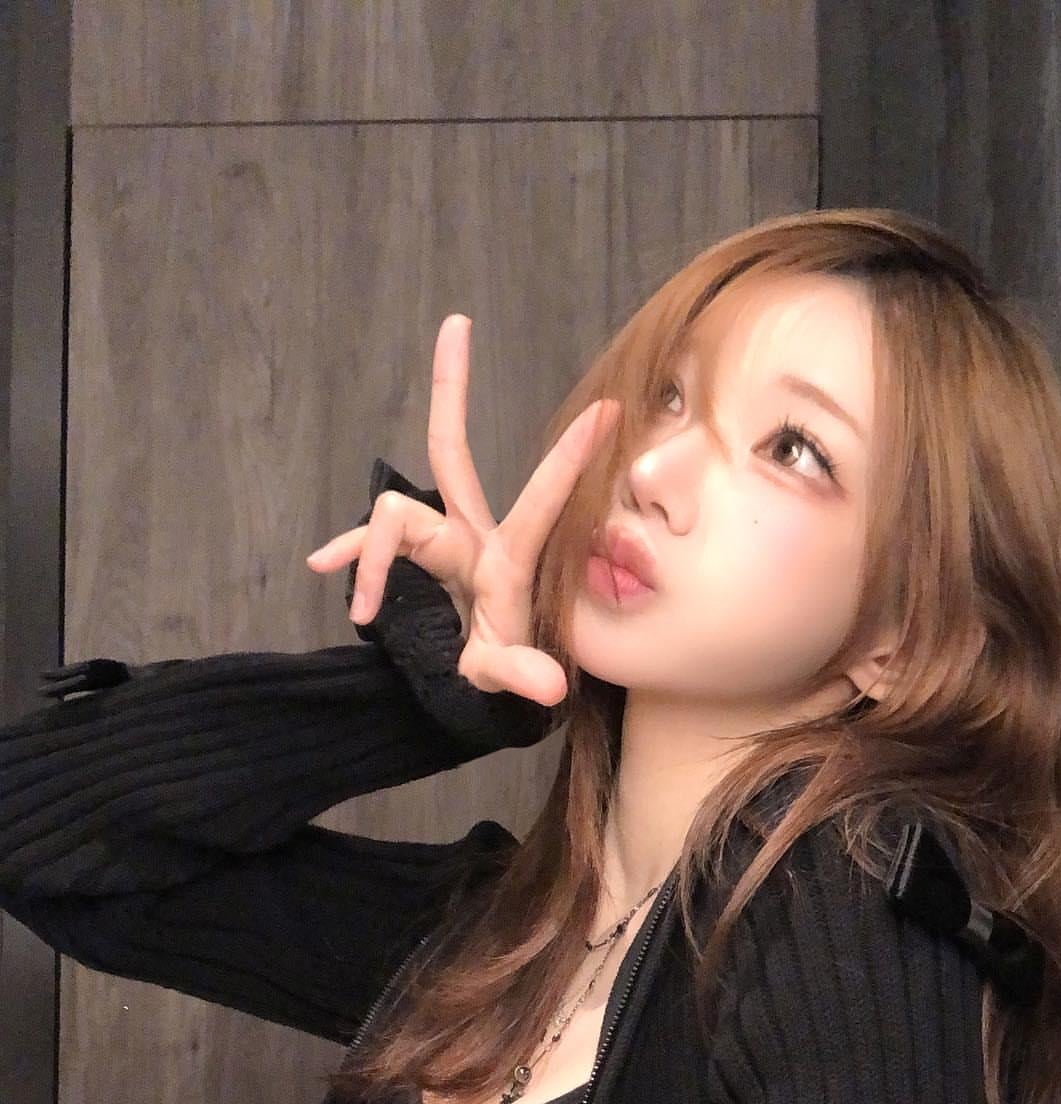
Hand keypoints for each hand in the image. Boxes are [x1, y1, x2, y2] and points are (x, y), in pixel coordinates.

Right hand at [305, 314, 617, 707]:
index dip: (569, 459)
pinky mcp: (410, 559)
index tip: (609, 410)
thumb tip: (552, 691)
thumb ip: (521, 675)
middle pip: (450, 450)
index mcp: (507, 559)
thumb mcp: (502, 677)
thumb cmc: (497, 676)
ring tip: (364, 612)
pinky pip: (371, 542)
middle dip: (451, 389)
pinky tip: (322, 568)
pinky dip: (351, 555)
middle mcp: (470, 537)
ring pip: (391, 514)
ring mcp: (437, 542)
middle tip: (457, 323)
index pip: (540, 500)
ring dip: (371, 560)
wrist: (470, 695)